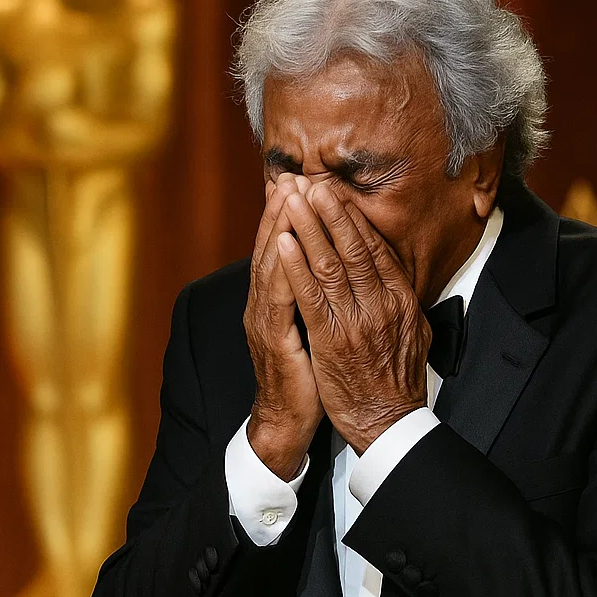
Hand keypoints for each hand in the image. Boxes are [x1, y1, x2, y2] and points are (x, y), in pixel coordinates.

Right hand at [244, 174, 324, 478]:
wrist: (287, 420)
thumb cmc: (306, 377)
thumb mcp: (312, 329)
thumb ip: (315, 298)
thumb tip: (331, 269)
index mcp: (277, 300)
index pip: (283, 248)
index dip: (289, 215)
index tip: (300, 183)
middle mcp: (265, 304)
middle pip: (273, 247)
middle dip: (283, 211)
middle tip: (292, 176)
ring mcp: (265, 320)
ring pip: (271, 264)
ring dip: (278, 227)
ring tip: (287, 195)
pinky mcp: (272, 339)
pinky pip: (276, 297)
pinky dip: (280, 268)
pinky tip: (284, 244)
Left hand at [276, 182, 428, 453]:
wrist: (387, 424)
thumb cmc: (397, 383)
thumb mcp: (414, 336)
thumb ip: (403, 304)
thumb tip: (398, 278)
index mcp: (402, 302)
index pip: (377, 250)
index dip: (355, 219)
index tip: (337, 193)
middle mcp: (381, 306)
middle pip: (354, 248)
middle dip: (331, 211)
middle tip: (312, 181)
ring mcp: (356, 322)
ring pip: (330, 264)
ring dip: (309, 228)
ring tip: (293, 198)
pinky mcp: (332, 340)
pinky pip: (311, 296)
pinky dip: (296, 266)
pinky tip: (284, 242)